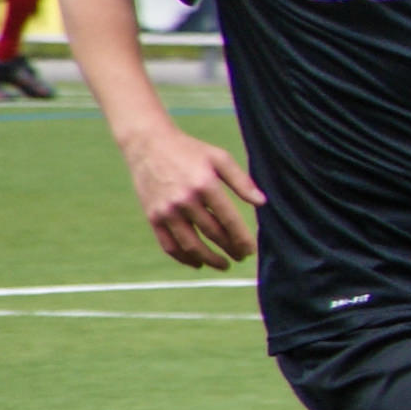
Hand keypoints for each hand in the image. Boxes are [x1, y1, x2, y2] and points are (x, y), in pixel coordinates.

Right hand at [122, 126, 263, 270]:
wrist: (148, 144)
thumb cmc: (189, 151)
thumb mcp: (219, 157)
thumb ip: (241, 181)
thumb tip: (262, 203)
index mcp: (205, 185)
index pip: (229, 220)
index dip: (242, 239)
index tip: (251, 250)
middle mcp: (185, 200)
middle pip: (212, 234)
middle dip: (230, 250)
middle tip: (242, 257)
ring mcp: (166, 210)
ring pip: (191, 245)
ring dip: (209, 260)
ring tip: (224, 265)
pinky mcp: (152, 217)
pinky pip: (169, 245)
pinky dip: (184, 258)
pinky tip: (197, 263)